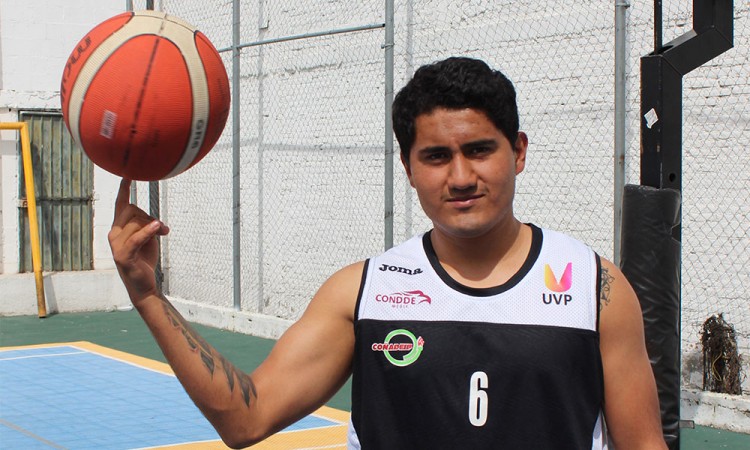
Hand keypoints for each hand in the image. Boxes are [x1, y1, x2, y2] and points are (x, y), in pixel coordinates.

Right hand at [108, 178, 169, 304]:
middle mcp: (114, 234)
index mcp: (119, 228)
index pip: (120, 204)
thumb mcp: (149, 237)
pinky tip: (158, 227)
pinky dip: (148, 231)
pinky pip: (136, 238)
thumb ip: (149, 225)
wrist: (143, 284)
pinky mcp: (123, 256)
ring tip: (163, 234)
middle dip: (150, 216)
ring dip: (154, 226)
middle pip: (132, 210)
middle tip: (162, 228)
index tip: (127, 176)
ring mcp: (116, 245)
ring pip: (136, 222)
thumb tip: (155, 222)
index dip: (124, 190)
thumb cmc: (145, 259)